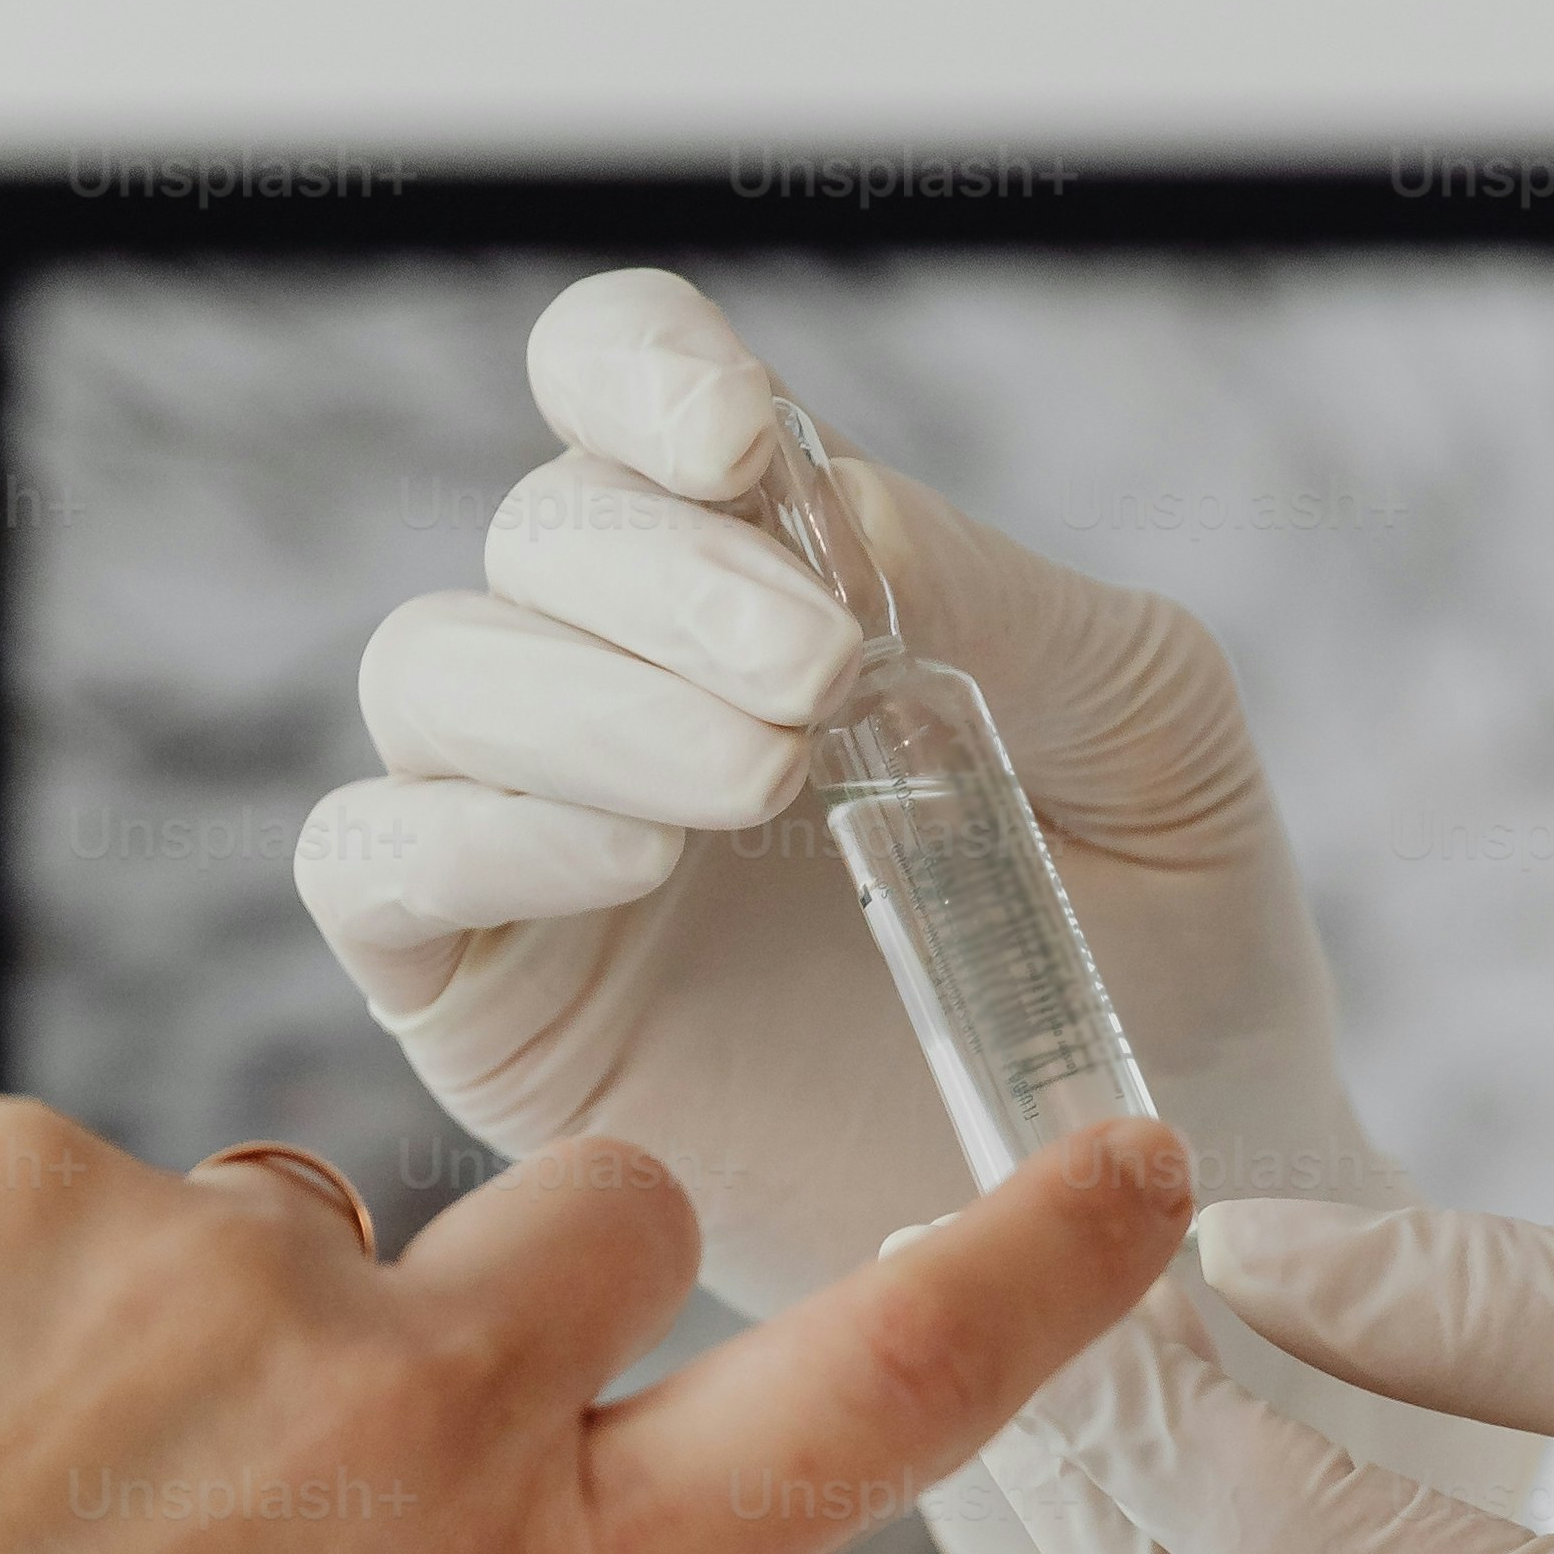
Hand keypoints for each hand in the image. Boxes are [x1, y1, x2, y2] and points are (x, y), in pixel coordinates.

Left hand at [0, 1099, 1194, 1553]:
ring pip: (307, 1226)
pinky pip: (77, 1199)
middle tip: (341, 1443)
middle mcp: (419, 1423)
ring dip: (216, 1344)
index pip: (880, 1393)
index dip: (1040, 1267)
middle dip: (537, 1298)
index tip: (1136, 1162)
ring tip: (7, 1527)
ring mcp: (211, 1271)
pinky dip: (0, 1311)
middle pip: (618, 1219)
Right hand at [292, 267, 1395, 1308]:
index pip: (622, 385)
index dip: (641, 369)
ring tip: (766, 781)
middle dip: (670, 580)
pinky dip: (483, 828)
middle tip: (823, 678)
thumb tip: (826, 514)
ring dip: (595, 698)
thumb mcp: (1140, 721)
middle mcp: (624, 675)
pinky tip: (638, 857)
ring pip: (436, 672)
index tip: (741, 442)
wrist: (1177, 1184)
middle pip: (537, 533)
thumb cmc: (1173, 937)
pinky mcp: (480, 994)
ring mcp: (533, 830)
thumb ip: (993, 590)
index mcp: (769, 570)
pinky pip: (376, 860)